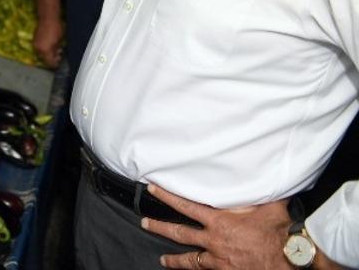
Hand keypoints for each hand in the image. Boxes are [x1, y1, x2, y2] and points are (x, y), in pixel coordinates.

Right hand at [32, 15, 63, 67]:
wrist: (48, 18)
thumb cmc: (56, 29)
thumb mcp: (59, 42)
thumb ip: (57, 50)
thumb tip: (57, 55)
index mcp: (44, 51)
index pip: (49, 62)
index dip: (55, 64)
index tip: (59, 62)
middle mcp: (38, 49)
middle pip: (44, 59)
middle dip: (51, 58)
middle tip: (59, 55)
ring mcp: (35, 44)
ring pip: (41, 53)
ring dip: (48, 53)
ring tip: (55, 49)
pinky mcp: (34, 39)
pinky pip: (39, 47)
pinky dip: (45, 48)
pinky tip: (50, 44)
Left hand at [141, 185, 306, 268]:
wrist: (291, 257)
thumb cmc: (280, 230)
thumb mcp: (265, 205)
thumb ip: (252, 193)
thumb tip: (254, 175)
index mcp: (219, 221)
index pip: (185, 205)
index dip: (166, 196)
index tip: (152, 189)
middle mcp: (214, 241)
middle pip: (179, 232)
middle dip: (159, 227)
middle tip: (144, 223)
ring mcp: (219, 260)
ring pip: (189, 259)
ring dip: (174, 259)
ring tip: (163, 259)